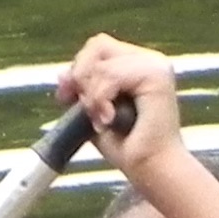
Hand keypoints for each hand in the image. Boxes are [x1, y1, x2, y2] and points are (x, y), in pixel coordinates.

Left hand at [57, 33, 182, 178]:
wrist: (152, 172)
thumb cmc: (130, 151)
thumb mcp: (96, 116)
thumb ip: (82, 93)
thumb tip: (62, 75)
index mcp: (137, 65)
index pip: (98, 49)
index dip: (77, 69)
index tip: (65, 98)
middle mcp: (148, 60)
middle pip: (98, 45)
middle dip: (81, 77)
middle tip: (85, 109)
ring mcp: (154, 65)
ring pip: (102, 63)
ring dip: (92, 96)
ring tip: (101, 122)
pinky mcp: (156, 75)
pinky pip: (112, 76)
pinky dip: (101, 99)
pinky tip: (108, 120)